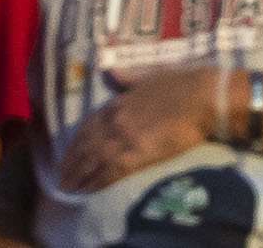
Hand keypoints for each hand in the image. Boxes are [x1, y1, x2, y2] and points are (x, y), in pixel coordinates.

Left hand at [51, 69, 231, 195]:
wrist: (201, 99)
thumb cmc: (179, 85)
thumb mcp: (146, 76)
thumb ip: (125, 78)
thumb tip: (109, 71)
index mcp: (116, 103)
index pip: (88, 126)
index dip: (76, 142)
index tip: (67, 154)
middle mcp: (115, 122)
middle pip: (86, 146)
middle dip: (72, 163)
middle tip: (61, 178)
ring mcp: (125, 139)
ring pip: (94, 161)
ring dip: (79, 175)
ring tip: (68, 188)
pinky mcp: (138, 156)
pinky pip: (111, 172)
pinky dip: (97, 182)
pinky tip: (88, 191)